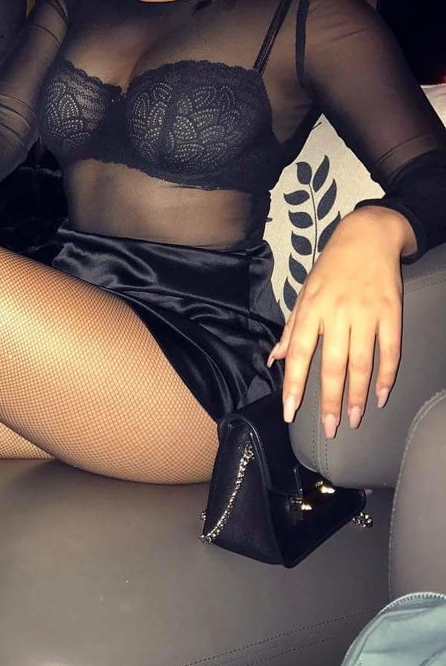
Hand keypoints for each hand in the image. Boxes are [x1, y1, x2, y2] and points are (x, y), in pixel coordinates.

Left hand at [267, 208, 408, 436]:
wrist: (367, 237)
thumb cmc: (331, 268)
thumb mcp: (304, 293)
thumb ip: (292, 329)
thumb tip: (275, 359)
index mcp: (312, 309)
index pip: (300, 353)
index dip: (295, 384)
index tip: (290, 411)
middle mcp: (337, 314)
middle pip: (333, 365)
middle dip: (329, 401)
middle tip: (330, 429)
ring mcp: (366, 314)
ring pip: (361, 363)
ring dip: (358, 395)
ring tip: (354, 420)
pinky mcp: (391, 313)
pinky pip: (390, 351)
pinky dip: (387, 376)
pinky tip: (381, 396)